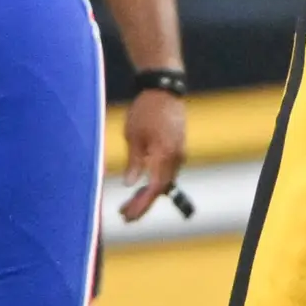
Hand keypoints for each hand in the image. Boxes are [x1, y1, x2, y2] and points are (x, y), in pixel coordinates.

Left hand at [120, 90, 186, 222]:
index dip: (142, 204)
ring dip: (149, 194)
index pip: (155, 188)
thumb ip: (134, 162)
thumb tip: (130, 185)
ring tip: (130, 204)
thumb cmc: (146, 110)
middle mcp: (176, 157)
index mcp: (165, 154)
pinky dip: (155, 182)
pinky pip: (168, 172)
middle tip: (125, 215)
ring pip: (166, 181)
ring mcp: (180, 152)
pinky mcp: (178, 148)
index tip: (128, 215)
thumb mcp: (134, 136)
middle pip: (162, 189)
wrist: (165, 90)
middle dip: (144, 204)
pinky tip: (143, 186)